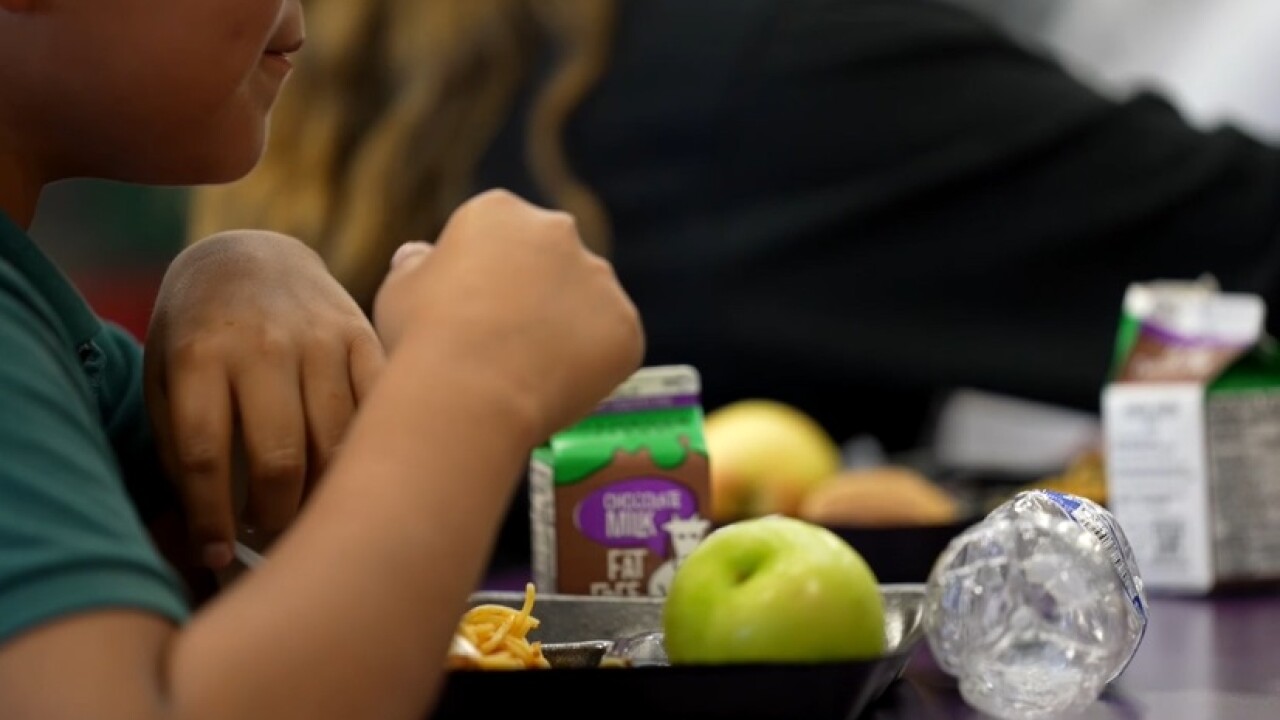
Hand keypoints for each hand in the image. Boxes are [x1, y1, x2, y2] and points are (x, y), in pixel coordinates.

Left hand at [145, 231, 384, 567]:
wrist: (252, 254)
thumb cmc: (200, 333)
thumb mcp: (165, 376)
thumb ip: (178, 447)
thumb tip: (205, 537)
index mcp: (200, 355)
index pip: (206, 457)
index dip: (212, 520)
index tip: (215, 556)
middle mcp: (263, 345)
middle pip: (279, 460)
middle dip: (274, 516)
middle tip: (268, 534)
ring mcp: (320, 339)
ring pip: (335, 444)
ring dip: (323, 495)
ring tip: (306, 512)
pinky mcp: (362, 336)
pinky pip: (376, 410)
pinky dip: (365, 451)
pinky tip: (348, 472)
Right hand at [374, 189, 644, 441]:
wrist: (468, 390)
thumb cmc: (423, 338)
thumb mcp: (398, 288)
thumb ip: (416, 265)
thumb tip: (420, 255)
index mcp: (500, 212)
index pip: (502, 237)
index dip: (487, 279)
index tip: (472, 315)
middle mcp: (558, 231)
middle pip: (553, 262)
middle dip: (538, 295)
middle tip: (509, 345)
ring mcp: (599, 278)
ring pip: (588, 303)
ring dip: (570, 328)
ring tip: (533, 373)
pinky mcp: (626, 325)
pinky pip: (613, 344)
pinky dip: (594, 365)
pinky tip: (558, 388)